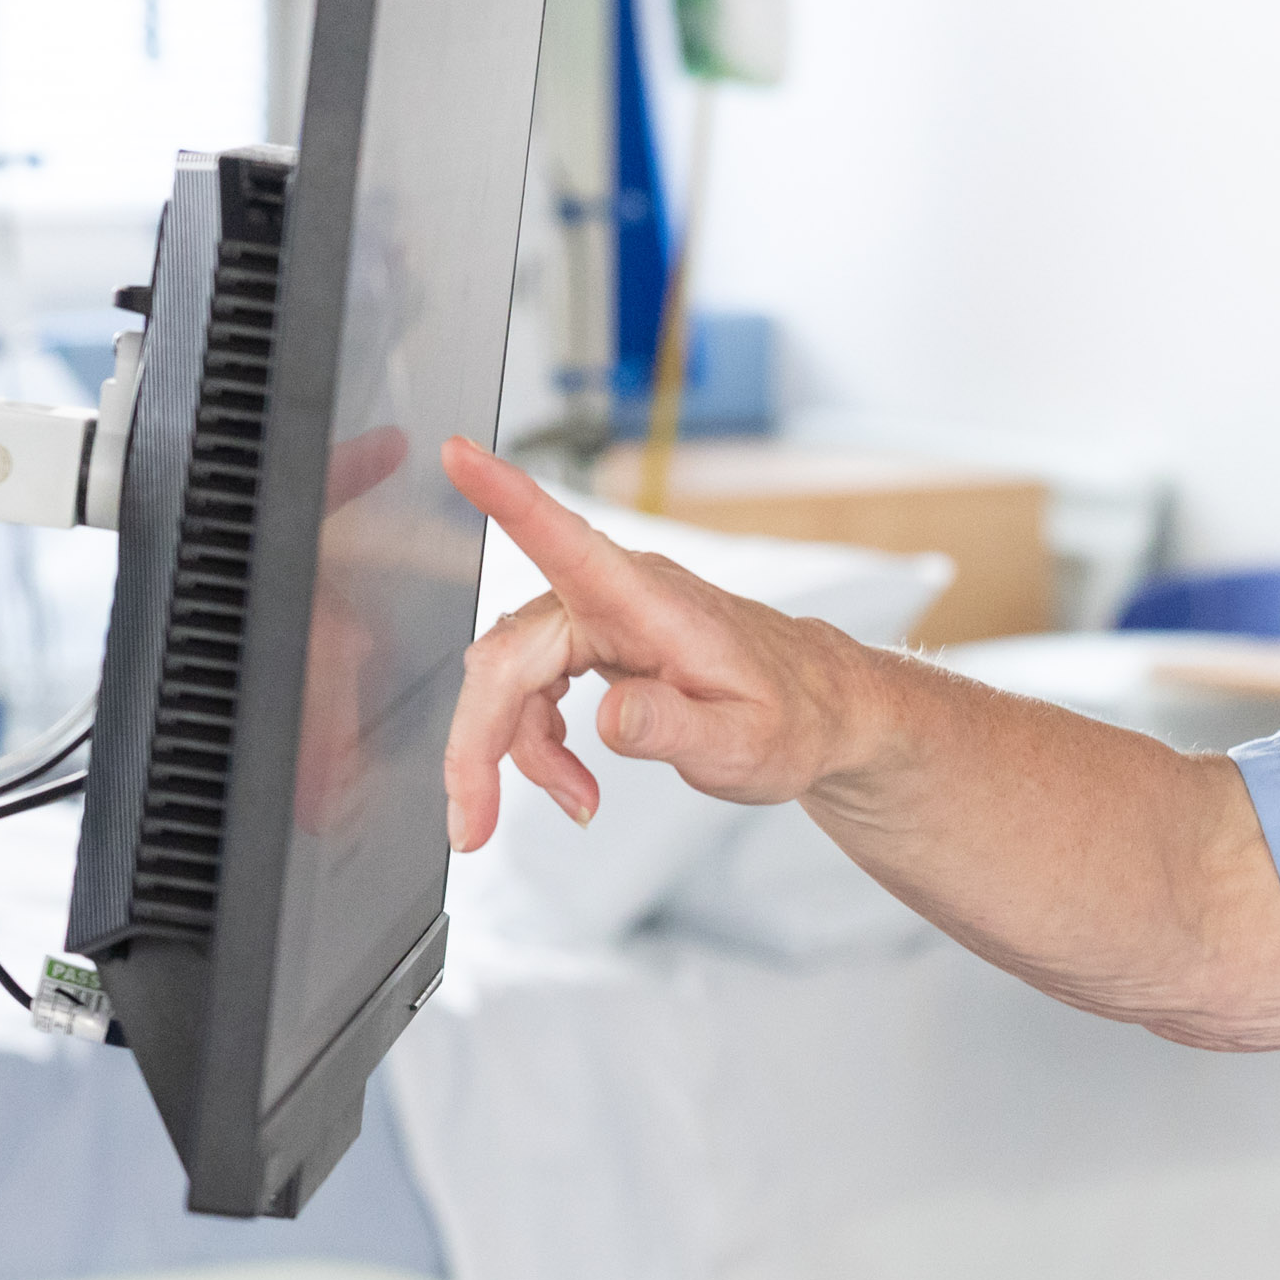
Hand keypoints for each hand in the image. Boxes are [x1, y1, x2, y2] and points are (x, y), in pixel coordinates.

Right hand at [440, 438, 871, 847]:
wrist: (820, 707)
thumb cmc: (793, 717)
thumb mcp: (745, 743)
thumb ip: (677, 729)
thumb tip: (612, 718)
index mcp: (648, 601)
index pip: (566, 540)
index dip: (506, 497)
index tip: (458, 453)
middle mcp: (612, 595)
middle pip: (507, 659)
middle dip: (478, 745)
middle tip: (471, 826)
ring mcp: (596, 615)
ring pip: (510, 681)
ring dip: (517, 753)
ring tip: (579, 803)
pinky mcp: (589, 641)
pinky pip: (530, 689)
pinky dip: (537, 744)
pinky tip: (575, 782)